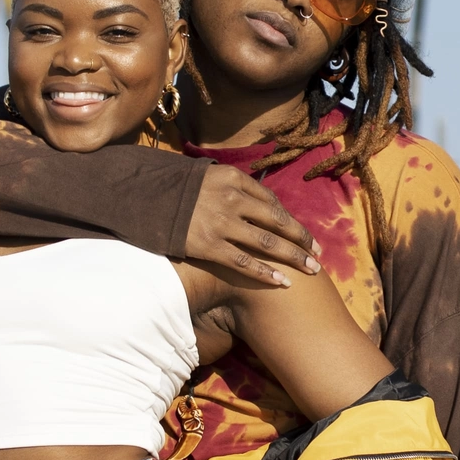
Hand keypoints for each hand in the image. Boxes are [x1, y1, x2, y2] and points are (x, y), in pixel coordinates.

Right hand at [183, 164, 318, 289]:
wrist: (140, 197)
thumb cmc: (174, 188)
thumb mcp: (207, 176)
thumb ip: (233, 187)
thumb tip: (259, 203)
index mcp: (234, 179)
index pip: (272, 202)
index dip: (292, 222)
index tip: (306, 236)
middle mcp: (232, 199)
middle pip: (278, 222)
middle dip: (302, 240)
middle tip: (319, 255)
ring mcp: (221, 223)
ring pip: (267, 243)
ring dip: (293, 257)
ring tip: (310, 270)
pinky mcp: (208, 245)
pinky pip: (243, 262)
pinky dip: (265, 273)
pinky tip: (282, 282)